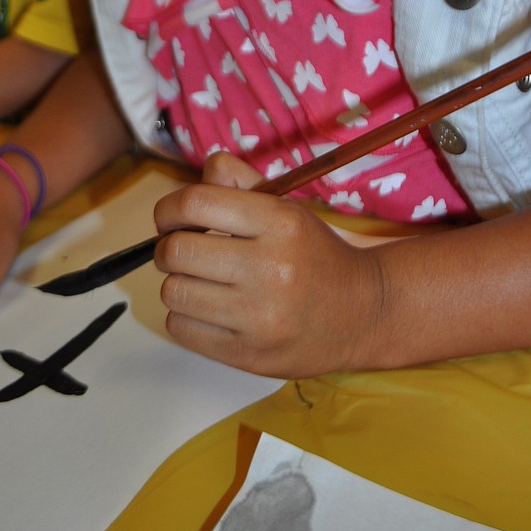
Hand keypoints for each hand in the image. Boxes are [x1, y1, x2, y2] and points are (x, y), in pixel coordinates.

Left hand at [153, 151, 385, 378]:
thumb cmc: (313, 255)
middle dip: (167, 249)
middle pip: (176, 251)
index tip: (170, 219)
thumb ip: (239, 181)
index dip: (168, 210)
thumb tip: (198, 175)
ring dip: (177, 284)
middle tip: (180, 252)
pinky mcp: (249, 355)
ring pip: (173, 292)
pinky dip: (185, 317)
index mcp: (279, 222)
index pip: (195, 204)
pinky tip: (210, 311)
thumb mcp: (286, 207)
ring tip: (200, 283)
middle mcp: (270, 268)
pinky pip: (181, 329)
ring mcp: (260, 317)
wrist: (363, 313)